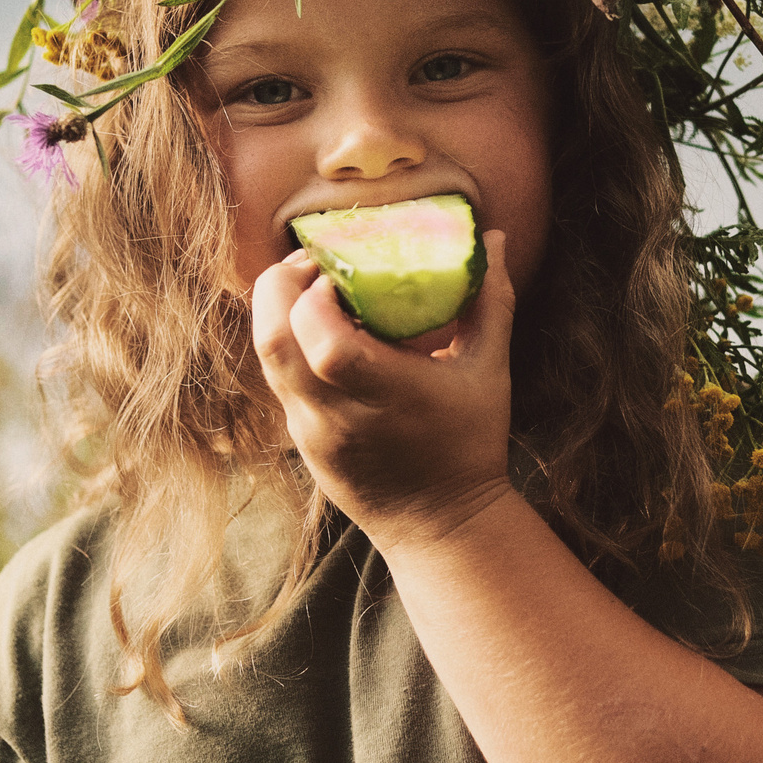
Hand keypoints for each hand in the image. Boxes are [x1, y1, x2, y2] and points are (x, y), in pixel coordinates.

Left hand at [249, 230, 516, 546]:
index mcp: (386, 395)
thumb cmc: (470, 443)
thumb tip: (496, 238)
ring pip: (266, 359)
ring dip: (278, 311)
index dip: (318, 294)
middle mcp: (337, 416)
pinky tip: (319, 329)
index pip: (324, 343)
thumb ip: (490, 300)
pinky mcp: (300, 440)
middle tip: (314, 263)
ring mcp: (311, 432)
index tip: (342, 268)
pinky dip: (288, 342)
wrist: (441, 524)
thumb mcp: (489, 370)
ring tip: (315, 290)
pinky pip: (278, 378)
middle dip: (280, 287)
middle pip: (274, 342)